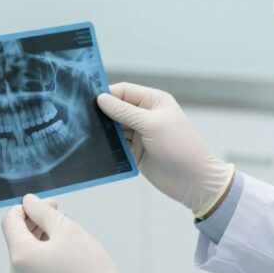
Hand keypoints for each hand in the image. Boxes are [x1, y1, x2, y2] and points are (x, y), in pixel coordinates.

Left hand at [1, 195, 141, 272]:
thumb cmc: (89, 267)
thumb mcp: (66, 229)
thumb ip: (42, 211)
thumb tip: (28, 201)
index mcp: (20, 256)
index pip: (10, 221)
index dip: (27, 207)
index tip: (50, 206)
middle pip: (17, 237)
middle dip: (35, 221)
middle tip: (61, 214)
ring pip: (26, 253)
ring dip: (40, 238)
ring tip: (65, 232)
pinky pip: (32, 270)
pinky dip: (43, 256)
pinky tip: (63, 253)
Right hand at [97, 82, 233, 217]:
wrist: (193, 181)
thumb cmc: (179, 147)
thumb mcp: (151, 125)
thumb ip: (125, 112)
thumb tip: (101, 99)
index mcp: (153, 101)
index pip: (123, 91)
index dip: (106, 94)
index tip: (85, 100)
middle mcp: (145, 115)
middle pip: (116, 108)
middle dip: (102, 113)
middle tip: (80, 118)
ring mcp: (140, 133)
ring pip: (114, 127)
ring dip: (103, 130)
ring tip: (85, 133)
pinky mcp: (135, 151)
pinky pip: (116, 144)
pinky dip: (108, 145)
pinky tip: (95, 147)